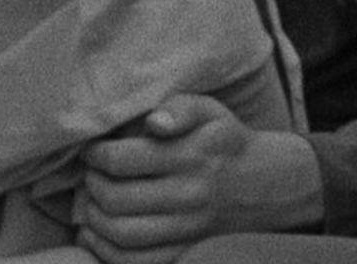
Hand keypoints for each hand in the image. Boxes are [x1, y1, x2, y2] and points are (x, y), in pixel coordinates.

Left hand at [78, 94, 322, 263]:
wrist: (268, 185)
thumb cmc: (224, 141)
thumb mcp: (209, 111)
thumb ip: (179, 108)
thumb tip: (155, 122)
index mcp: (189, 157)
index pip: (122, 160)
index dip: (95, 155)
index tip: (90, 150)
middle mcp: (188, 196)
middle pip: (117, 199)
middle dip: (91, 185)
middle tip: (88, 175)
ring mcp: (188, 229)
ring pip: (124, 234)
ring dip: (94, 219)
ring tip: (90, 202)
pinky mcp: (187, 251)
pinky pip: (139, 262)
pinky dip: (107, 252)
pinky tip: (93, 235)